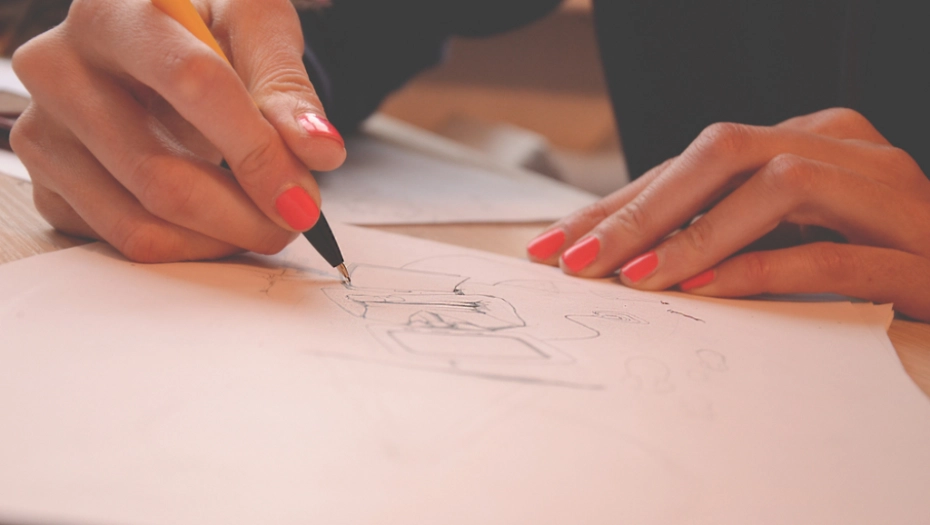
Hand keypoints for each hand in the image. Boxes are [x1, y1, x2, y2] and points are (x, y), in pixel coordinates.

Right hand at [10, 0, 345, 261]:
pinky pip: (125, 243)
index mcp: (116, 12)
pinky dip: (190, 248)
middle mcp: (60, 70)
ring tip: (264, 219)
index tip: (303, 199)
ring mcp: (45, 132)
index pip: (192, 86)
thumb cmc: (210, 29)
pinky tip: (218, 220)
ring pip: (141, 224)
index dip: (256, 152)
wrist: (163, 42)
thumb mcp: (256, 29)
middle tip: (296, 219)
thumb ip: (288, 89)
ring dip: (222, 240)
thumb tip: (320, 151)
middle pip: (161, 176)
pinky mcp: (49, 184)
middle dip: (246, 215)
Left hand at [527, 108, 929, 321]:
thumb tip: (620, 252)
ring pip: (774, 187)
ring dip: (691, 234)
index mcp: (806, 137)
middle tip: (574, 259)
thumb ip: (719, 229)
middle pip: (721, 155)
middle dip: (639, 210)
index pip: (693, 164)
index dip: (621, 203)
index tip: (557, 242)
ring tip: (632, 277)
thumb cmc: (872, 256)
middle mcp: (842, 147)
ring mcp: (884, 192)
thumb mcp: (784, 233)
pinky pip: (829, 255)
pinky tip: (703, 289)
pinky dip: (760, 269)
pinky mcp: (916, 251)